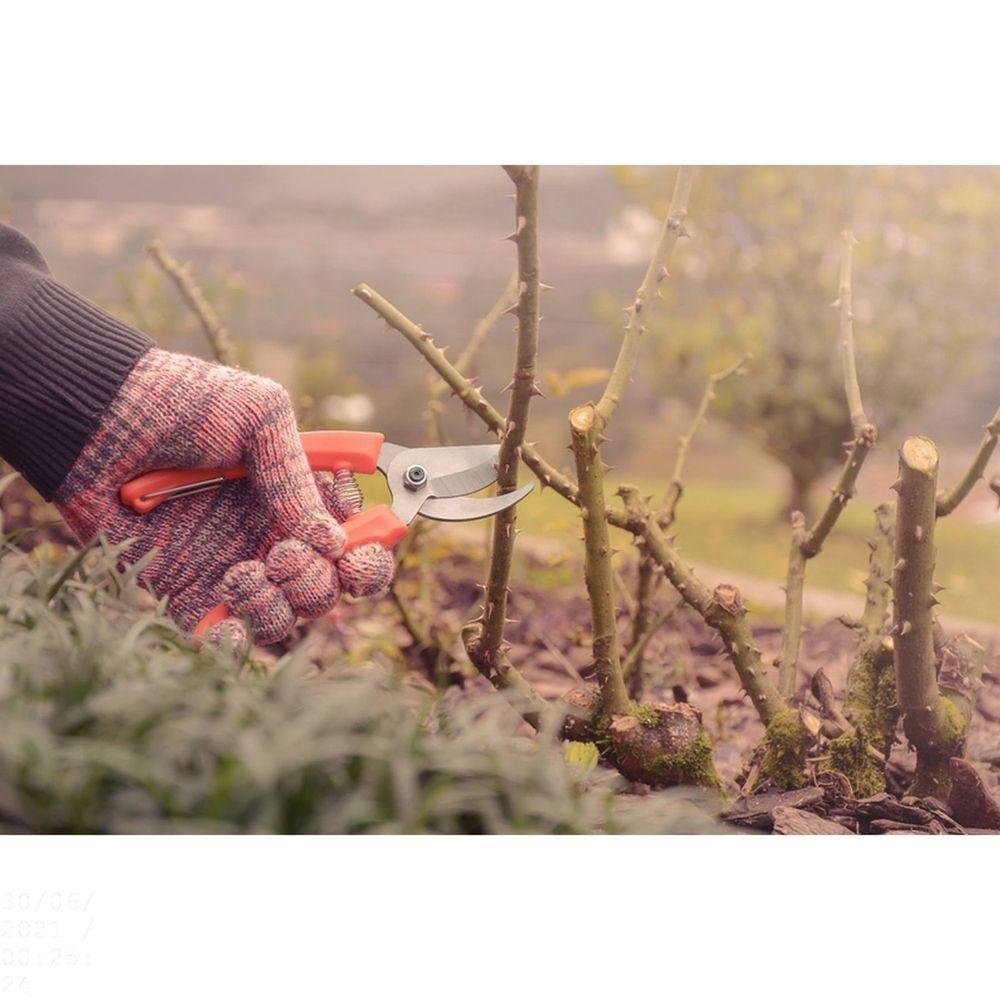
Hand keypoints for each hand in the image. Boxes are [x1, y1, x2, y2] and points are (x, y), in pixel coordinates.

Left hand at [53, 348, 394, 647]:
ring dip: (279, 608)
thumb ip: (299, 479)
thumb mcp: (260, 417)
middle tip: (283, 553)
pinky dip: (236, 642)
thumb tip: (332, 542)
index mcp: (301, 498)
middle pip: (328, 590)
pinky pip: (227, 639)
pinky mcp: (188, 595)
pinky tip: (228, 621)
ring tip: (241, 573)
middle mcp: (274, 537)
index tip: (355, 548)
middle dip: (318, 582)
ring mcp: (234, 567)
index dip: (368, 554)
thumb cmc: (184, 404)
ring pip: (285, 621)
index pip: (356, 542)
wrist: (99, 419)